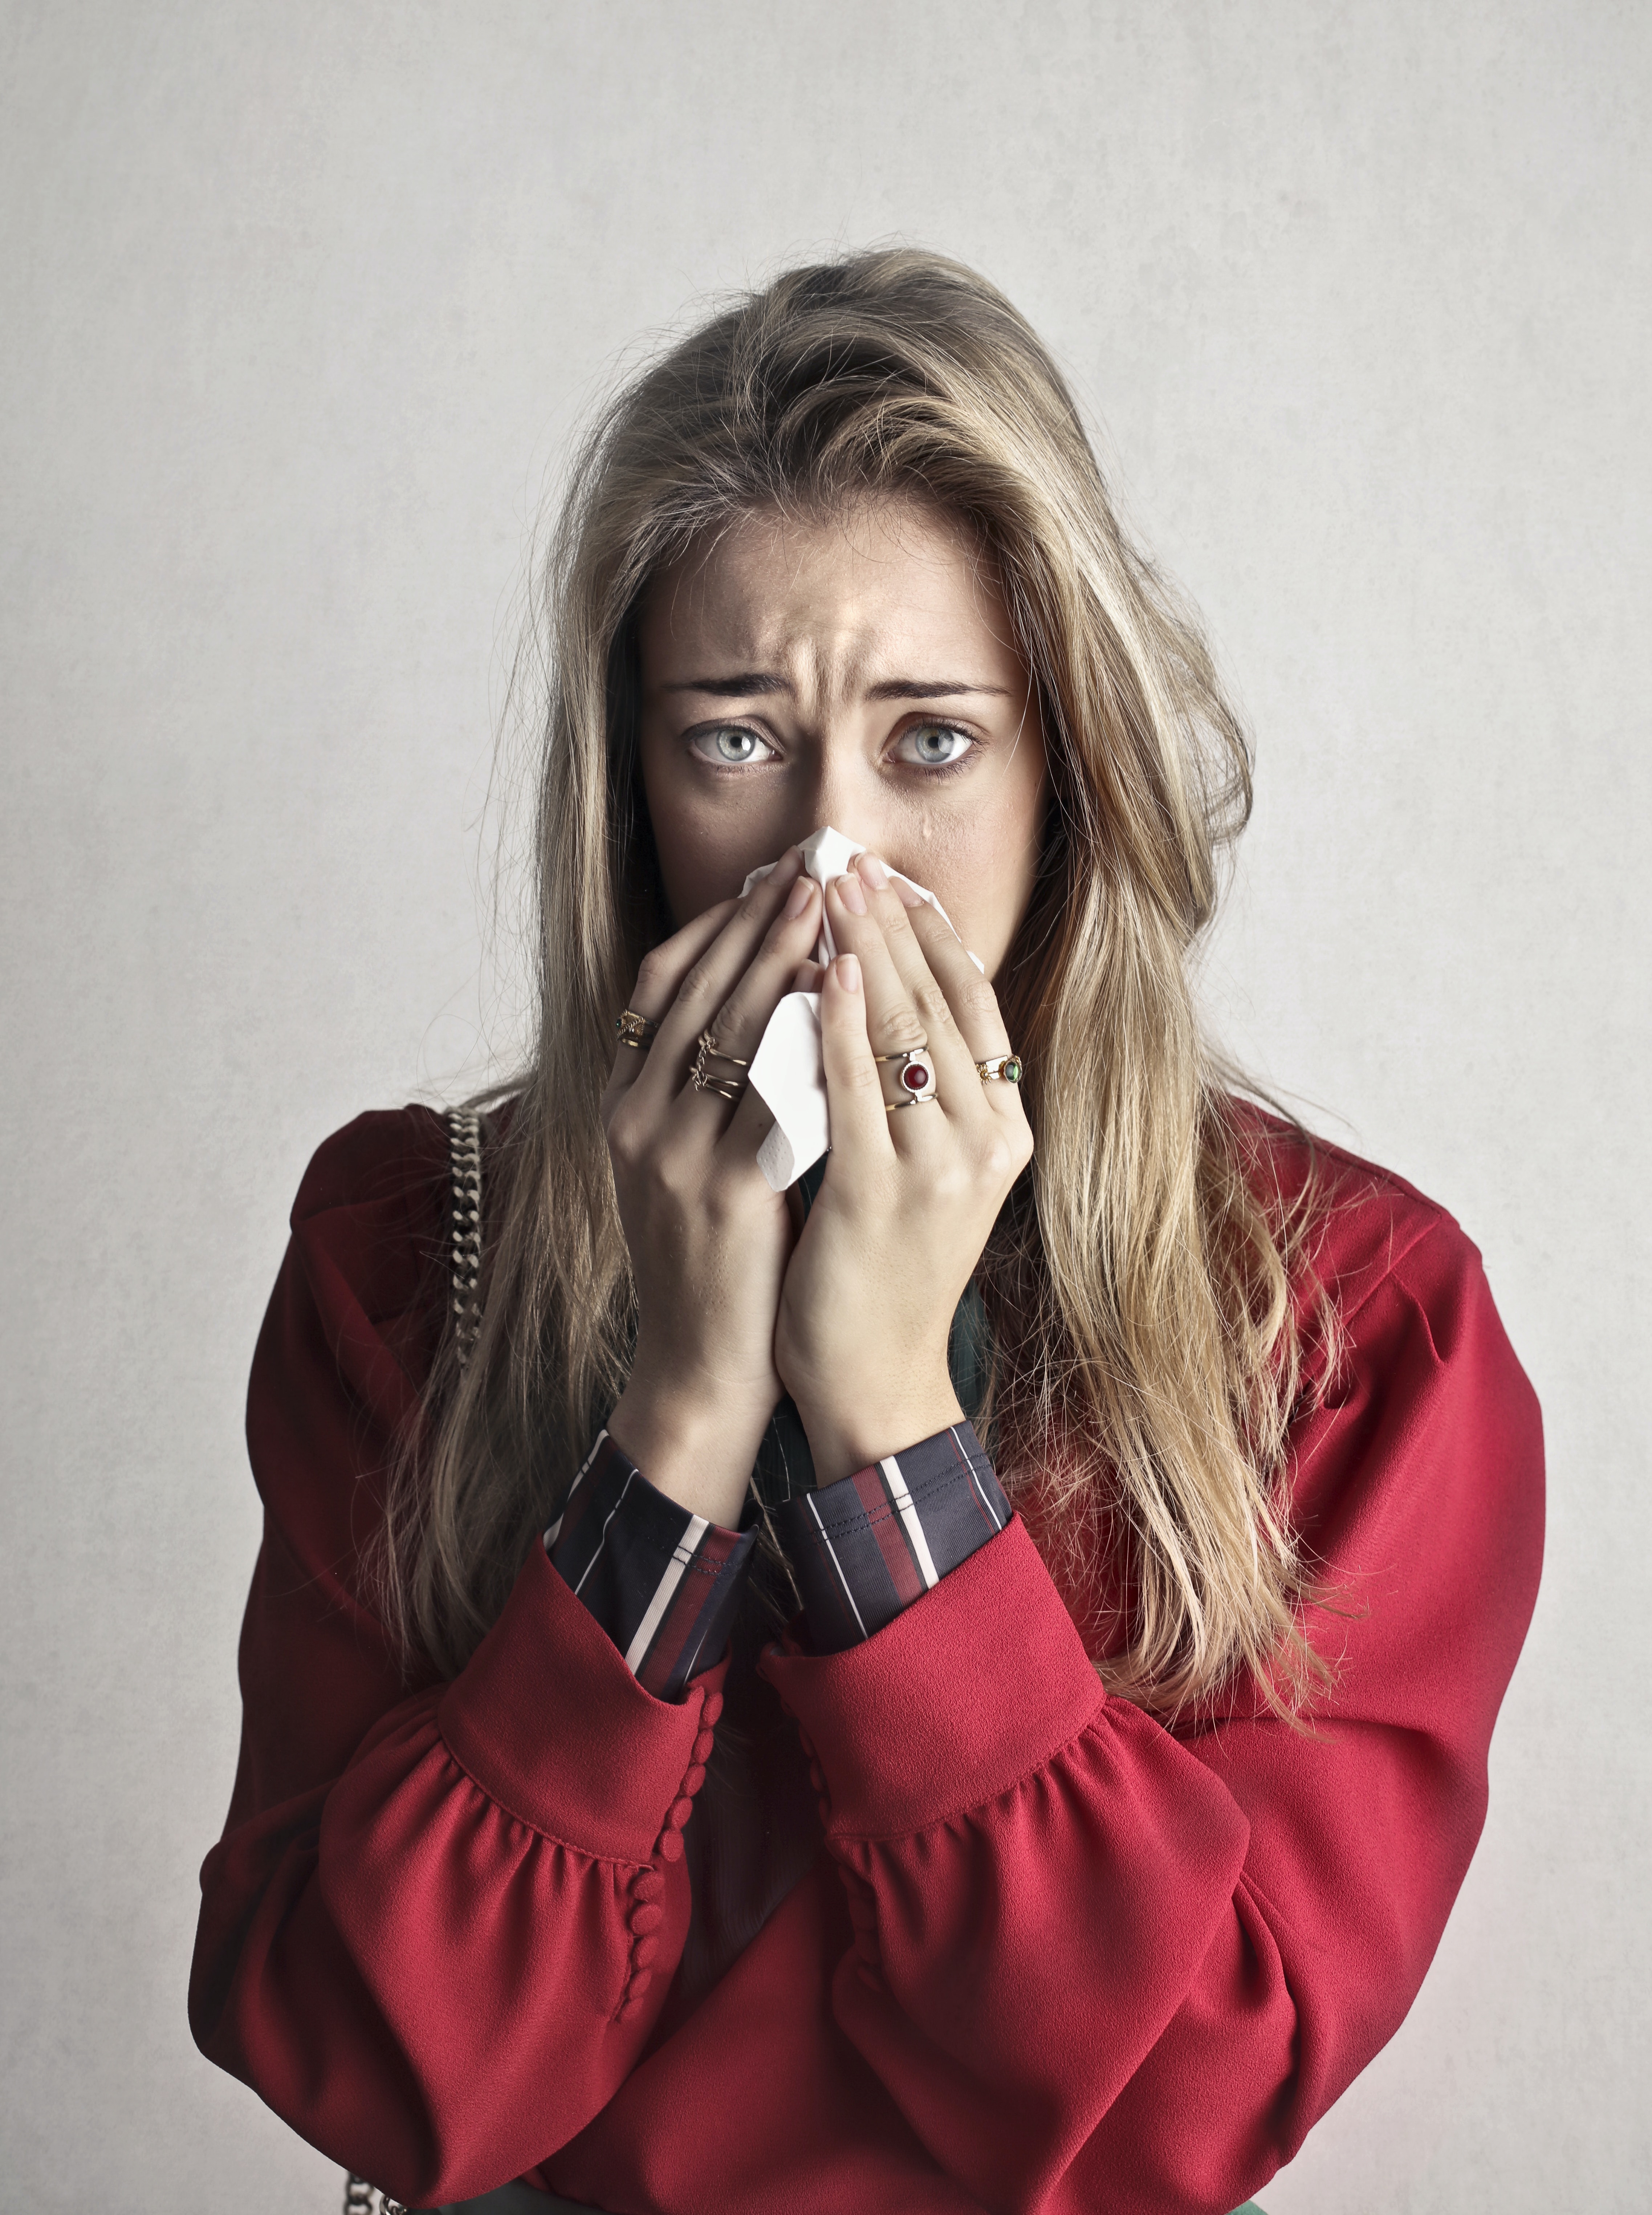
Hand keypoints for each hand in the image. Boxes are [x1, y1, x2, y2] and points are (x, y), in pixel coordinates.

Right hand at [602, 850, 823, 1527]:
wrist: (703, 1372)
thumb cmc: (717, 1265)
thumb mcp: (693, 1162)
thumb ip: (712, 1091)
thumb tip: (767, 1002)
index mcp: (624, 1109)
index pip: (659, 988)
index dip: (710, 927)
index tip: (764, 876)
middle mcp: (634, 1123)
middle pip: (693, 992)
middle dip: (753, 921)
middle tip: (807, 862)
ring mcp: (670, 1157)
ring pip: (726, 1030)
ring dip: (778, 957)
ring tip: (826, 900)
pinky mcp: (721, 1194)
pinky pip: (766, 1095)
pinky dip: (801, 1039)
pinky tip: (840, 997)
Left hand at [774, 853, 1033, 1483]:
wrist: (875, 1379)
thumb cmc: (885, 1269)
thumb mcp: (923, 1170)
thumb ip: (915, 1094)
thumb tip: (878, 995)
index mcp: (1003, 1129)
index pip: (973, 1003)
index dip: (932, 932)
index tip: (891, 875)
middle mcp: (987, 1141)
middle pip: (941, 1002)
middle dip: (891, 922)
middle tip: (849, 856)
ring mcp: (940, 1169)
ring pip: (905, 1033)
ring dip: (864, 950)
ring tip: (829, 887)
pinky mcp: (883, 1197)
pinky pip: (859, 1092)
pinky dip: (841, 1027)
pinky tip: (819, 975)